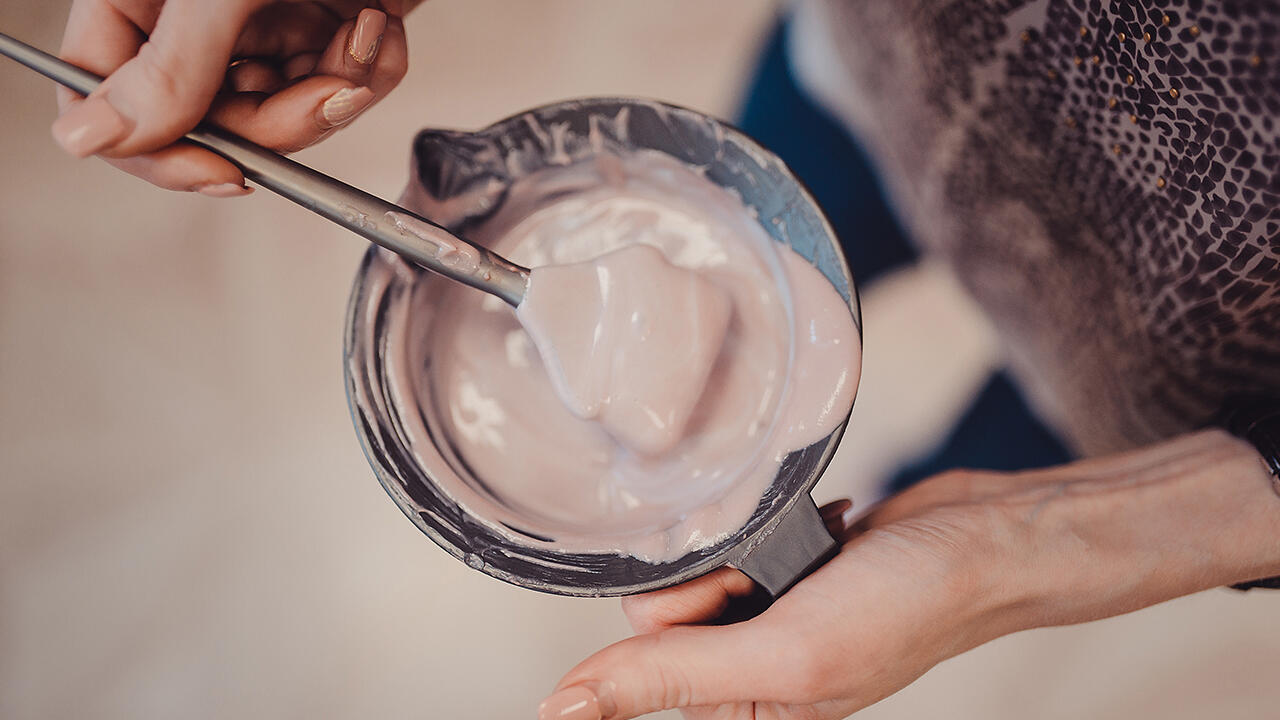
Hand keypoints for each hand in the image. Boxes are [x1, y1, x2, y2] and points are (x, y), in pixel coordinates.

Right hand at [52, 0, 409, 195]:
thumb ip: (168, 68)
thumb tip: (87, 140)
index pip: (109, 100)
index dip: (159, 151)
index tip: (221, 171)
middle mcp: (197, 18)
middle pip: (213, 125)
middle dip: (285, 120)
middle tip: (329, 92)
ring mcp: (262, 26)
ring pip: (286, 117)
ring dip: (338, 89)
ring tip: (362, 32)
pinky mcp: (323, 30)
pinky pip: (339, 89)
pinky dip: (371, 66)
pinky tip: (378, 18)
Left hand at [540, 430, 1279, 719]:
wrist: (990, 540)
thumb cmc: (910, 608)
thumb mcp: (785, 655)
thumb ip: (672, 679)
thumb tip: (564, 713)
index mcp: (746, 707)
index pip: (642, 660)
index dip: (672, 609)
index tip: (728, 588)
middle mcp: (754, 665)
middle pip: (666, 606)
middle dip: (710, 569)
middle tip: (768, 562)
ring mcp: (776, 613)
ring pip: (699, 563)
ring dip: (740, 539)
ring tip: (797, 540)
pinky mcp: (795, 566)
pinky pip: (741, 537)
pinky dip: (769, 522)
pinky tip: (816, 527)